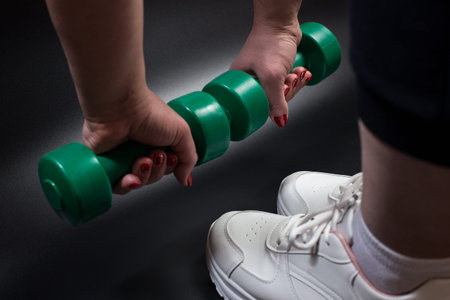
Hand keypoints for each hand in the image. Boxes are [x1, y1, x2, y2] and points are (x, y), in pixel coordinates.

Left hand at [82, 87, 196, 193]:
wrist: (121, 106)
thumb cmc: (148, 111)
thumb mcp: (182, 132)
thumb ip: (189, 157)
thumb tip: (186, 179)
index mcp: (156, 141)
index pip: (165, 168)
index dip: (169, 167)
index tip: (170, 156)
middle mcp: (138, 150)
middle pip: (152, 177)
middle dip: (157, 171)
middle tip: (154, 154)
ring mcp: (121, 158)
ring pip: (136, 183)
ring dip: (143, 176)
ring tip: (141, 160)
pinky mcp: (105, 164)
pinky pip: (117, 186)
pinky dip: (126, 185)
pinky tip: (129, 176)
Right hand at [230, 20, 310, 126]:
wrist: (281, 20)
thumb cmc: (269, 42)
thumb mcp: (272, 76)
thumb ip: (275, 101)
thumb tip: (280, 120)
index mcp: (241, 83)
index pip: (257, 106)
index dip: (272, 105)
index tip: (280, 94)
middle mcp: (251, 79)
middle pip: (272, 100)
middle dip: (288, 92)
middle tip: (290, 79)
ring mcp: (264, 74)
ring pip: (283, 91)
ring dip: (295, 84)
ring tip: (297, 72)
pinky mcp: (276, 68)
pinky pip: (288, 81)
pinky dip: (298, 77)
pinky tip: (301, 70)